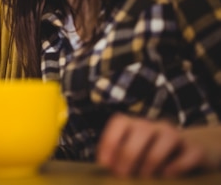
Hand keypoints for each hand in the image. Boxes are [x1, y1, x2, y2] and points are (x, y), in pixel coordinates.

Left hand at [97, 113, 217, 177]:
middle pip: (141, 131)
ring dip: (152, 160)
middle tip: (123, 174)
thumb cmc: (153, 155)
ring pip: (166, 139)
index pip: (120, 122)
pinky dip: (177, 166)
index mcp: (136, 125)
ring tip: (144, 177)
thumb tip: (104, 167)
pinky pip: (188, 154)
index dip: (110, 141)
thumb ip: (119, 158)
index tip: (105, 163)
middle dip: (129, 154)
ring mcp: (177, 135)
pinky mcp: (196, 149)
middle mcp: (155, 125)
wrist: (190, 153)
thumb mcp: (134, 155)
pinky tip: (167, 175)